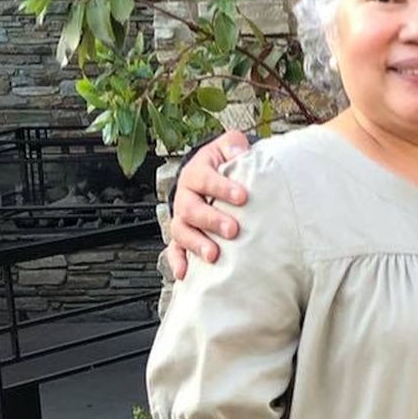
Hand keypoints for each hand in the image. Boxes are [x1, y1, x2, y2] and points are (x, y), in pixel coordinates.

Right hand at [166, 130, 251, 279]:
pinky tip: (185, 273)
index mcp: (197, 173)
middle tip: (233, 229)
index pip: (206, 179)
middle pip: (192, 209)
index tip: (243, 196)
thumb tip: (241, 150)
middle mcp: (185, 196)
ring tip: (214, 254)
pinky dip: (178, 261)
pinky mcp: (182, 235)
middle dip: (212, 220)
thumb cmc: (223, 162)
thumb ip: (234, 144)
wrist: (211, 174)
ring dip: (196, 243)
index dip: (222, 187)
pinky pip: (174, 250)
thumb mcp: (228, 146)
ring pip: (182, 231)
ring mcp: (182, 217)